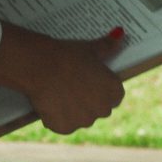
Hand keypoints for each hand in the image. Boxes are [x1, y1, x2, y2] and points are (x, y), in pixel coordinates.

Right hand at [12, 25, 126, 133]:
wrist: (40, 65)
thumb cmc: (68, 55)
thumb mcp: (91, 49)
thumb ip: (108, 45)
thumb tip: (121, 33)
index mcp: (114, 91)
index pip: (114, 96)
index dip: (100, 89)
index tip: (88, 81)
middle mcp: (103, 110)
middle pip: (98, 109)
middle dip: (88, 101)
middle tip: (71, 86)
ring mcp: (83, 121)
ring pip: (80, 118)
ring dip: (72, 111)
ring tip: (58, 93)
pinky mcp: (64, 128)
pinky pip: (63, 125)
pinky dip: (56, 118)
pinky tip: (49, 103)